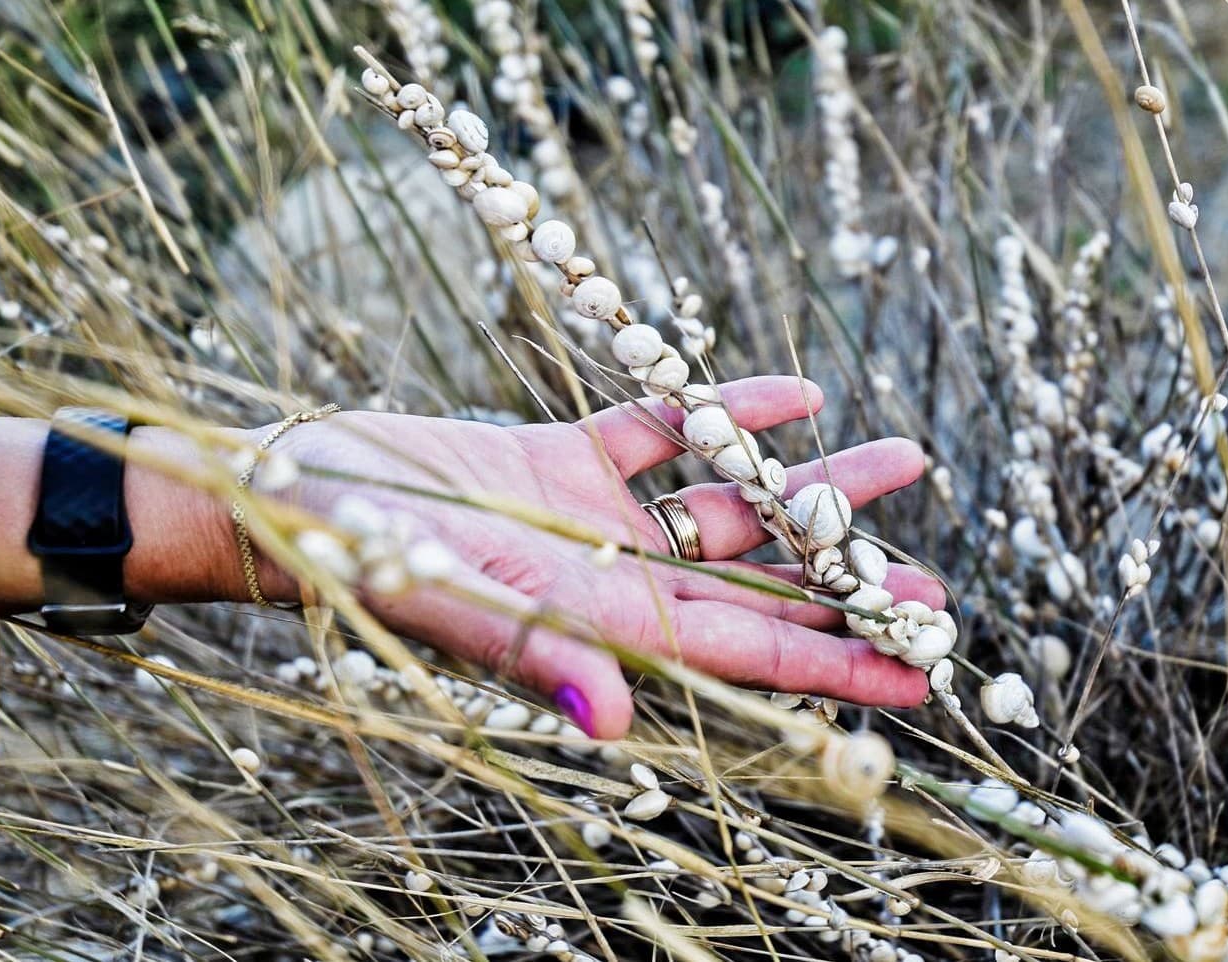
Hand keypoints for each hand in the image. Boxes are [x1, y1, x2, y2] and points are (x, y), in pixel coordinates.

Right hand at [249, 377, 937, 737]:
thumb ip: (542, 659)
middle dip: (849, 586)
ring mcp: (595, 522)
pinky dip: (725, 412)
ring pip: (731, 507)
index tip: (924, 671)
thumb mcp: (452, 604)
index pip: (751, 653)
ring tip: (903, 462)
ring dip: (811, 488)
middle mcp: (616, 581)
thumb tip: (617, 724)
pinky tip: (796, 392)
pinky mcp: (564, 460)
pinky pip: (666, 433)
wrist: (290, 496)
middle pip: (762, 588)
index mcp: (608, 627)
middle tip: (938, 588)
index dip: (839, 663)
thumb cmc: (362, 560)